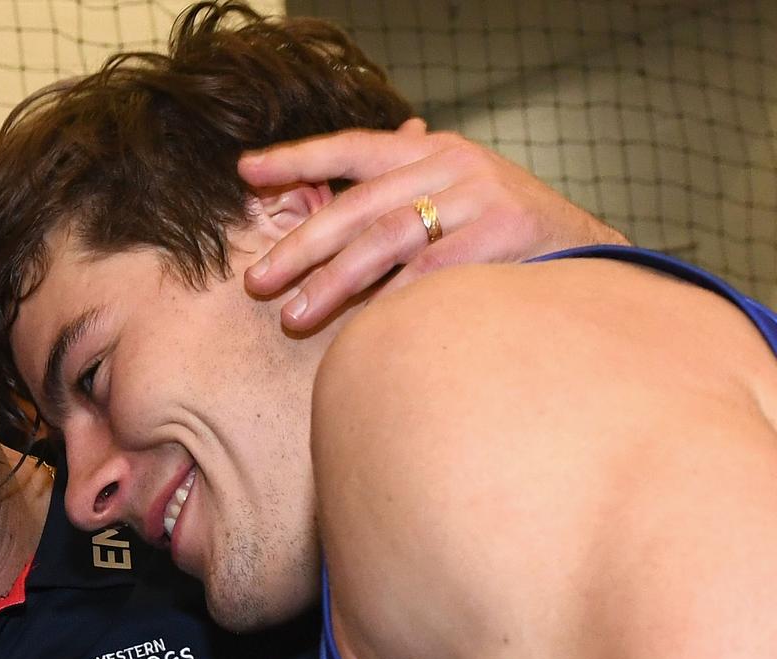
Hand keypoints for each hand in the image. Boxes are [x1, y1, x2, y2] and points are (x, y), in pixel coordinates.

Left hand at [238, 121, 627, 330]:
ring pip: (386, 238)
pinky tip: (361, 328)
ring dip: (334, 280)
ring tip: (295, 315)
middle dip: (301, 244)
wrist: (595, 257)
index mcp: (432, 150)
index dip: (297, 158)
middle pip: (358, 204)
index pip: (352, 148)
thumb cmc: (509, 235)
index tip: (246, 170)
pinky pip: (430, 273)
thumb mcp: (458, 194)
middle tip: (258, 281)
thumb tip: (338, 174)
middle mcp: (453, 164)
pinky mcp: (504, 233)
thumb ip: (402, 189)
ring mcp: (480, 195)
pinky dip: (391, 301)